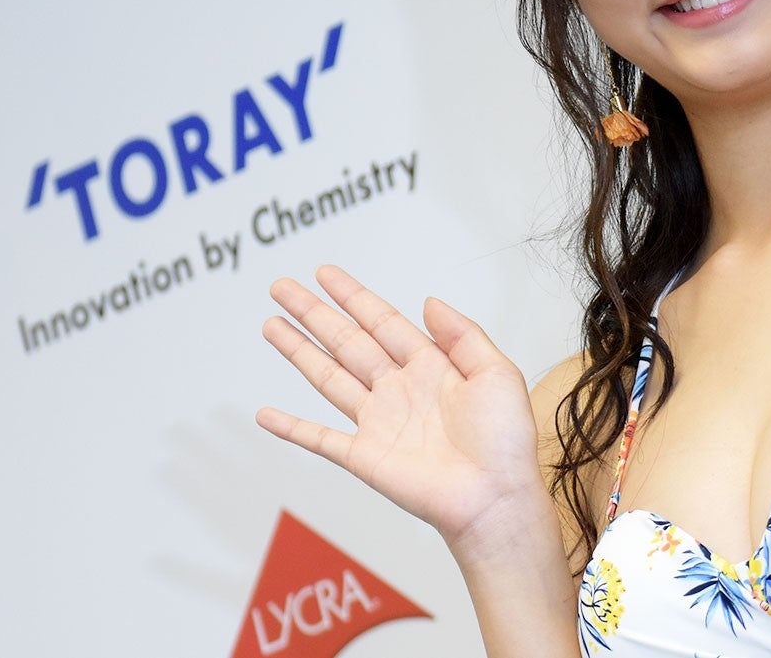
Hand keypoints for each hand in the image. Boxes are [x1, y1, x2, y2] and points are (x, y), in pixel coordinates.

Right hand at [257, 265, 540, 547]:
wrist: (495, 496)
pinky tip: (265, 414)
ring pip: (328, 378)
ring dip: (298, 352)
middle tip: (282, 287)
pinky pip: (319, 438)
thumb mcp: (496, 373)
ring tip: (272, 324)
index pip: (383, 322)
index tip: (326, 274)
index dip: (353, 297)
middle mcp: (399, 389)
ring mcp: (378, 422)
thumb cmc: (505, 441)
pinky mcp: (365, 457)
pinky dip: (291, 428)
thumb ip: (463, 335)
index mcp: (431, 367)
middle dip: (314, 313)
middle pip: (347, 342)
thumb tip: (429, 301)